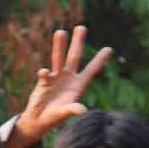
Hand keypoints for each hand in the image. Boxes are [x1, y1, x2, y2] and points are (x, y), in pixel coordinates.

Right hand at [14, 26, 112, 146]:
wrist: (38, 120)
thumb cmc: (54, 117)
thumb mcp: (64, 113)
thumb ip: (73, 109)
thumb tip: (82, 110)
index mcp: (78, 85)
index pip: (91, 70)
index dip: (99, 60)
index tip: (109, 49)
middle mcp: (68, 78)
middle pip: (74, 57)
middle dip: (78, 42)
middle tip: (81, 27)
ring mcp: (56, 77)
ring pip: (58, 58)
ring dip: (59, 46)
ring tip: (60, 32)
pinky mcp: (44, 81)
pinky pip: (45, 74)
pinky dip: (45, 73)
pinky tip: (44, 73)